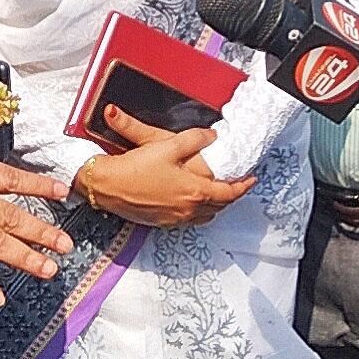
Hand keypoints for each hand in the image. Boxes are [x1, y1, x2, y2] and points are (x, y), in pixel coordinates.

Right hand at [77, 106, 255, 227]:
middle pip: (220, 206)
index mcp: (194, 191)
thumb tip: (211, 137)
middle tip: (237, 184)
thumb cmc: (135, 167)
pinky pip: (190, 219)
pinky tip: (192, 201)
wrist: (107, 186)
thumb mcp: (166, 145)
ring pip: (205, 215)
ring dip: (216, 205)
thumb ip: (193, 139)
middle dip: (231, 196)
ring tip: (218, 193)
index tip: (251, 179)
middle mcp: (188, 209)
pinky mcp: (162, 221)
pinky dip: (199, 211)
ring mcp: (175, 218)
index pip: (228, 193)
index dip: (242, 186)